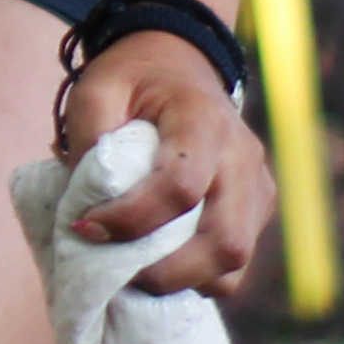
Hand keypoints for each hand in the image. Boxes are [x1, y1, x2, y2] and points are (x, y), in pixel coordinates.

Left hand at [54, 30, 268, 297]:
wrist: (180, 63)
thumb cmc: (133, 79)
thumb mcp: (96, 89)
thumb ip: (88, 142)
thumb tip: (86, 211)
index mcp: (204, 121)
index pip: (180, 188)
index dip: (131, 220)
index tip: (85, 227)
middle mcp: (242, 157)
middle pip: (225, 242)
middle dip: (168, 273)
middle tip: (116, 276)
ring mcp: (257, 185)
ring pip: (236, 261)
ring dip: (184, 281)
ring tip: (135, 274)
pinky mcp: (258, 207)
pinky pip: (235, 262)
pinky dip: (196, 276)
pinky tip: (158, 266)